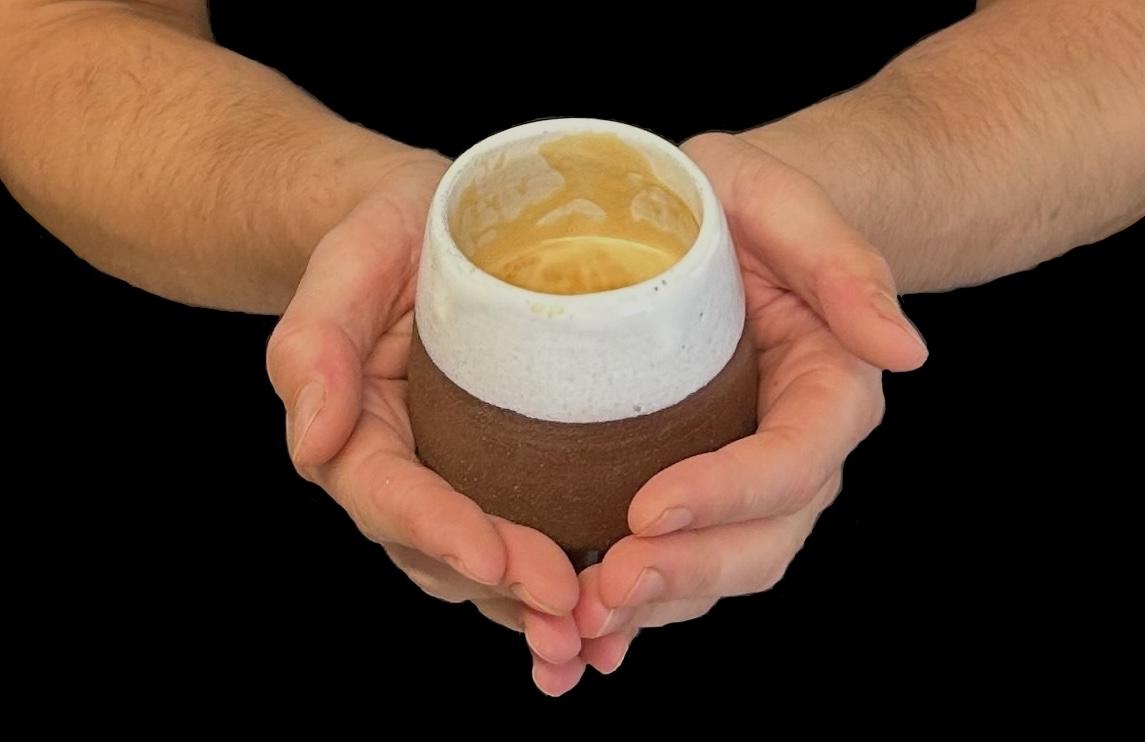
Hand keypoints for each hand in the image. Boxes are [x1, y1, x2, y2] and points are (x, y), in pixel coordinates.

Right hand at [265, 150, 580, 685]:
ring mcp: (451, 482)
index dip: (438, 531)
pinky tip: (609, 609)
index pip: (388, 495)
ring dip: (532, 606)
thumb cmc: (387, 236)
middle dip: (503, 584)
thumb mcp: (350, 262)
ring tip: (593, 630)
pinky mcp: (500, 480)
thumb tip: (314, 437)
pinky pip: (523, 541)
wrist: (429, 233)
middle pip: (440, 549)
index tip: (493, 559)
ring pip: (482, 566)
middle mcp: (401, 472)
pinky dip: (555, 583)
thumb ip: (316, 343)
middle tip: (569, 607)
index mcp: (354, 432)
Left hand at [558, 133, 928, 689]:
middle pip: (763, 538)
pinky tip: (577, 628)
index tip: (646, 507)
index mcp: (829, 387)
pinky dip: (635, 606)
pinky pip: (678, 562)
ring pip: (720, 569)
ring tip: (580, 622)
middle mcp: (797, 450)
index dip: (727, 493)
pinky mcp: (697, 494)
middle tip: (606, 588)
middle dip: (687, 571)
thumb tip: (903, 351)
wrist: (717, 233)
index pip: (791, 459)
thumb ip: (842, 262)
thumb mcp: (781, 199)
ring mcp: (747, 482)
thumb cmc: (743, 204)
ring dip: (655, 606)